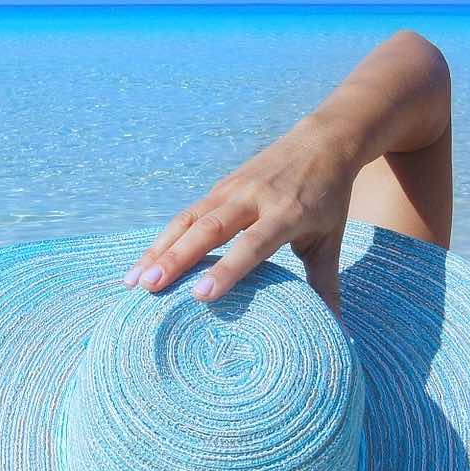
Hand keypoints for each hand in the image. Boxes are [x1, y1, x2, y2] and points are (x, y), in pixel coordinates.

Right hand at [122, 118, 354, 314]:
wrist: (323, 141)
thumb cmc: (328, 198)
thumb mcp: (331, 239)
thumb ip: (326, 283)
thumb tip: (336, 329)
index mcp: (286, 213)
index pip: (253, 244)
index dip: (227, 269)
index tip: (201, 294)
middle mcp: (253, 198)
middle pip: (209, 230)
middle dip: (177, 259)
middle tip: (149, 287)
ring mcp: (231, 190)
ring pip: (188, 220)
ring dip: (159, 250)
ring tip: (133, 281)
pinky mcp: (218, 188)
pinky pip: (186, 215)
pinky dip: (162, 239)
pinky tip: (143, 264)